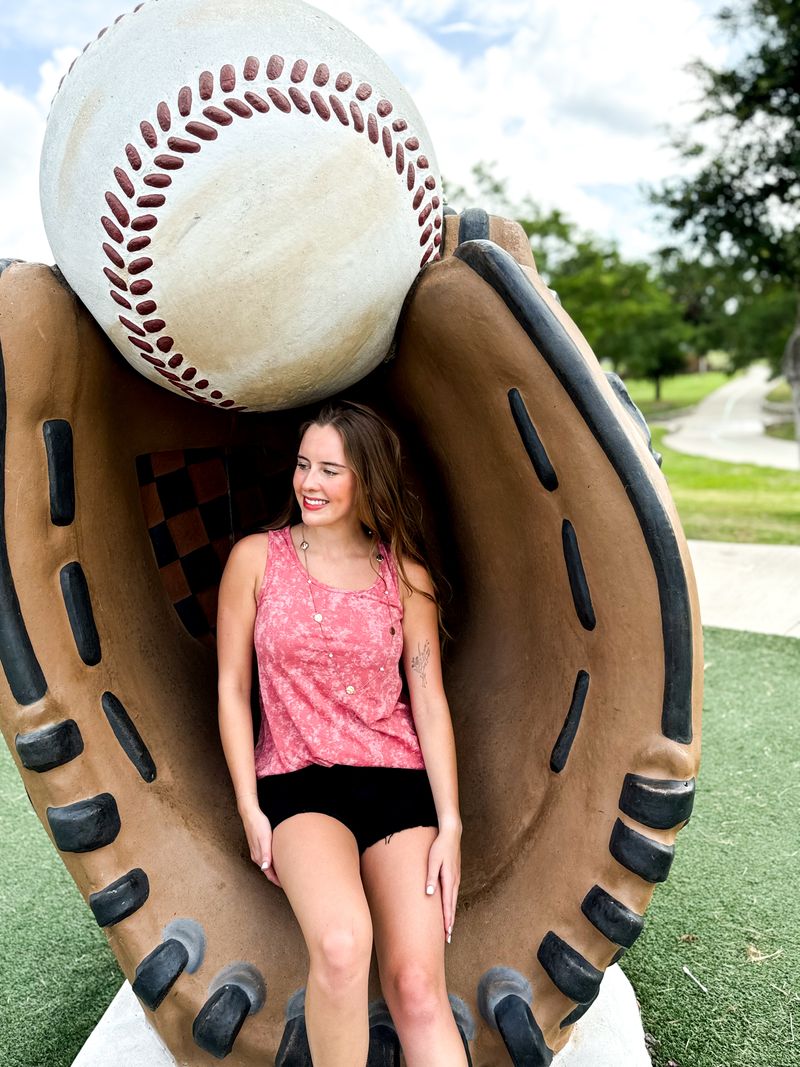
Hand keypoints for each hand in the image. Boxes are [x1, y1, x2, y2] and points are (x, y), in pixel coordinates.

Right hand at [239, 803, 282, 888]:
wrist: (250, 813)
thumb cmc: (259, 824)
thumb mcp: (264, 838)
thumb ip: (265, 854)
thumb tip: (265, 868)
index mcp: (259, 856)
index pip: (269, 874)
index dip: (277, 881)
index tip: (287, 885)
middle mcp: (257, 856)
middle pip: (268, 871)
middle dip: (277, 877)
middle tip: (289, 881)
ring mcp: (256, 851)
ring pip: (267, 865)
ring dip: (275, 870)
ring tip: (285, 872)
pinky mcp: (258, 845)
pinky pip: (266, 858)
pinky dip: (272, 862)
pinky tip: (278, 859)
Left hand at [425, 826, 460, 941]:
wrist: (452, 834)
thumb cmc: (440, 846)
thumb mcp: (433, 860)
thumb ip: (431, 877)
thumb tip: (429, 894)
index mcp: (449, 880)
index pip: (448, 905)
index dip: (447, 920)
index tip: (447, 934)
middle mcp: (454, 882)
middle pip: (452, 907)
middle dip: (450, 923)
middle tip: (448, 938)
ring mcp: (456, 879)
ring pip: (453, 901)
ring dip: (451, 915)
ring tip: (448, 928)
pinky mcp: (454, 875)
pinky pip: (453, 895)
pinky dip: (451, 905)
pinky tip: (449, 909)